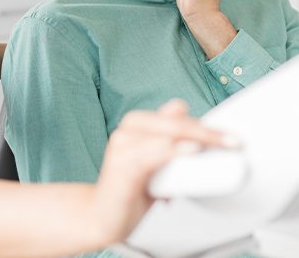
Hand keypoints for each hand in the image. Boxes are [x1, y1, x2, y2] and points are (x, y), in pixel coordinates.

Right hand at [89, 100, 232, 245]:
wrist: (101, 216)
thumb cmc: (129, 190)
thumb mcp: (156, 163)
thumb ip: (170, 143)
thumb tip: (187, 121)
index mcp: (136, 125)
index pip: (176, 116)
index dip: (204, 125)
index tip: (229, 137)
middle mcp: (127, 130)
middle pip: (174, 122)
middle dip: (206, 131)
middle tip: (232, 142)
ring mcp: (122, 146)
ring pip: (167, 133)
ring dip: (196, 137)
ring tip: (219, 145)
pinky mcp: (122, 166)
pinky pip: (153, 153)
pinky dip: (175, 150)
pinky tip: (191, 150)